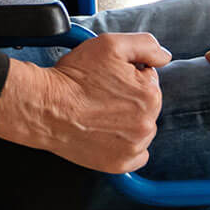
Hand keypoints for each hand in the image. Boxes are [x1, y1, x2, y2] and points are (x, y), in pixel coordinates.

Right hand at [0, 33, 170, 172]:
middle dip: (128, 98)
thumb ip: (146, 45)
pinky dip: (124, 146)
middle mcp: (146, 124)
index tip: (108, 78)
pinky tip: (105, 133)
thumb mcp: (110, 44)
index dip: (128, 75)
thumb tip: (164, 56)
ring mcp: (133, 147)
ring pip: (141, 129)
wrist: (45, 107)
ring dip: (127, 121)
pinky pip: (135, 155)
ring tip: (99, 113)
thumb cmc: (74, 77)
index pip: (149, 79)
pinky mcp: (119, 164)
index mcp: (150, 94)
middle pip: (147, 105)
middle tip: (101, 95)